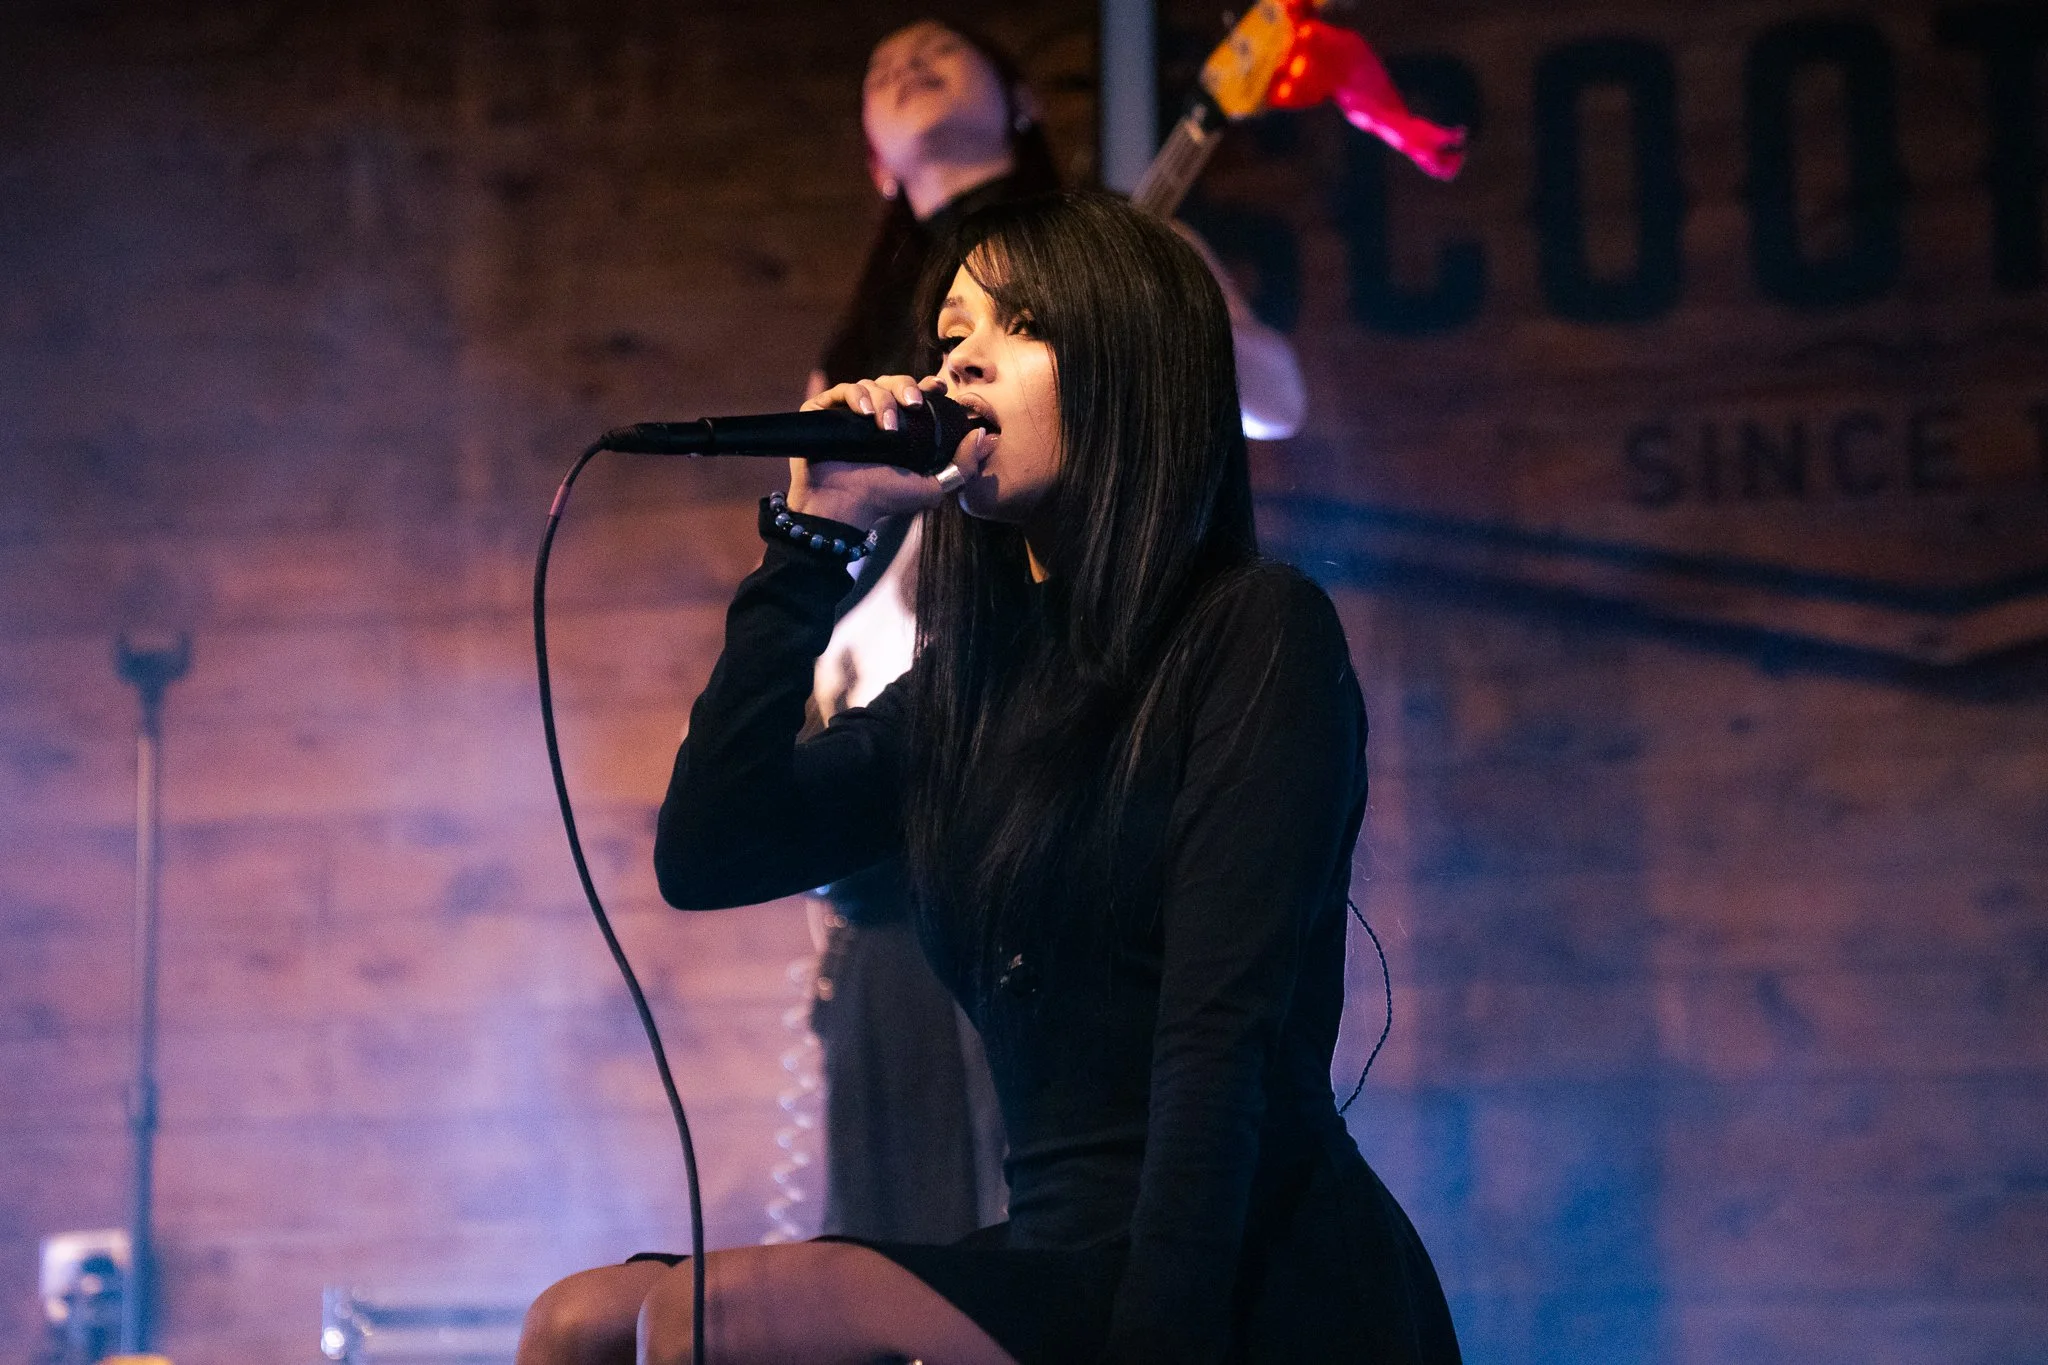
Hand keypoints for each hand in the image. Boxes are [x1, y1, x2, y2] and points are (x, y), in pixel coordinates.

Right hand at [788, 374, 991, 528]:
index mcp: (900, 427)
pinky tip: (865, 415)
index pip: (915, 393)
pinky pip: (843, 389)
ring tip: (886, 426)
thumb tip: (986, 437)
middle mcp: (873, 415)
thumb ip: (964, 467)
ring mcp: (847, 412)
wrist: (843, 507)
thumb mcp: (933, 487)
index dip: (927, 386)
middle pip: (894, 382)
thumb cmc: (884, 500)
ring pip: (871, 384)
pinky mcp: (823, 411)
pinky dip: (857, 397)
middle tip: (915, 404)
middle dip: (907, 388)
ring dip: (884, 400)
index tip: (938, 388)